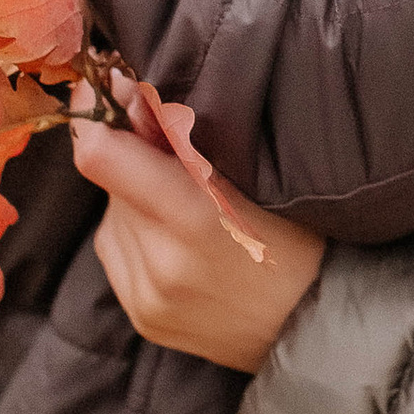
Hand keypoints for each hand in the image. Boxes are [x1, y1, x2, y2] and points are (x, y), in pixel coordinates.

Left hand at [68, 115, 324, 373]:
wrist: (320, 326)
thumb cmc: (303, 238)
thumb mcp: (260, 174)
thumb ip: (185, 136)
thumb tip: (125, 90)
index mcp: (195, 217)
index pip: (101, 155)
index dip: (93, 114)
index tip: (104, 88)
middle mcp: (161, 261)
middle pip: (111, 180)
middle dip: (134, 158)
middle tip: (181, 158)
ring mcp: (147, 296)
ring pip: (112, 215)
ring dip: (136, 199)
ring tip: (194, 213)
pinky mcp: (142, 318)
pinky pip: (118, 252)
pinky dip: (139, 236)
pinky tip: (183, 246)